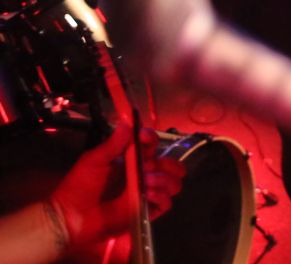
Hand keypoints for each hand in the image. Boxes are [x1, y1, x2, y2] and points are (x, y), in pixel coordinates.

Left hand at [51, 125, 184, 249]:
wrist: (71, 216)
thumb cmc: (80, 186)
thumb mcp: (94, 160)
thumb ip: (114, 143)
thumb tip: (127, 121)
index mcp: (132, 161)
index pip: (153, 146)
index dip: (152, 139)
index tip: (143, 136)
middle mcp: (143, 176)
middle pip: (171, 166)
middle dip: (166, 163)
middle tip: (148, 166)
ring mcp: (146, 195)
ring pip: (173, 183)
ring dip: (164, 179)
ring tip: (147, 181)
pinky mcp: (146, 212)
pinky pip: (166, 204)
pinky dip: (161, 196)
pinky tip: (147, 194)